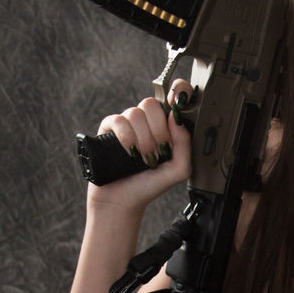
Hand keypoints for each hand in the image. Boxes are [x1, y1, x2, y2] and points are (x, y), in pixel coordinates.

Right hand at [89, 79, 193, 210]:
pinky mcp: (109, 128)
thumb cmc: (150, 185)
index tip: (178, 101)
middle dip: (158, 130)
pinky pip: (118, 120)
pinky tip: (129, 153)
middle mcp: (146, 121)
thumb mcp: (179, 169)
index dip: (177, 91)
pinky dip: (126, 137)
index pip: (173, 96)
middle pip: (152, 104)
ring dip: (143, 140)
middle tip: (159, 151)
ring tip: (143, 159)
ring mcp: (127, 123)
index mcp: (165, 125)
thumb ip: (185, 144)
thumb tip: (176, 118)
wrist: (123, 201)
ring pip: (136, 113)